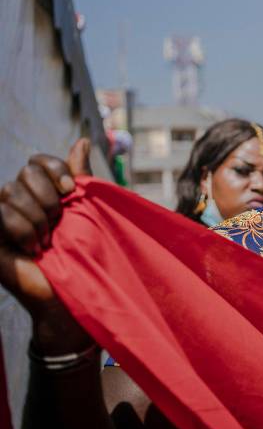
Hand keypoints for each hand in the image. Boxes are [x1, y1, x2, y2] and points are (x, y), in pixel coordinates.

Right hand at [0, 139, 93, 353]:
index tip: (72, 190)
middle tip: (59, 225)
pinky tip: (33, 250)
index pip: (38, 160)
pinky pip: (2, 213)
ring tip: (48, 242)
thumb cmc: (84, 252)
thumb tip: (83, 139)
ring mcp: (0, 217)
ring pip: (11, 192)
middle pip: (25, 173)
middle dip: (50, 199)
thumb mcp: (86, 208)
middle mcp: (17, 199)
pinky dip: (23, 231)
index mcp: (41, 192)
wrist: (73, 289)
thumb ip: (80, 175)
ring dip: (39, 219)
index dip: (54, 170)